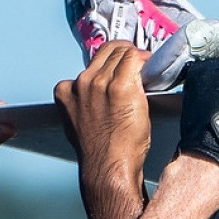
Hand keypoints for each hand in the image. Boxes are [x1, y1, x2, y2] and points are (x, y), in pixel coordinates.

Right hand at [57, 42, 151, 180]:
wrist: (108, 167)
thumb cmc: (101, 151)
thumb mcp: (81, 120)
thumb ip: (86, 101)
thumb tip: (102, 94)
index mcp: (67, 90)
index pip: (92, 62)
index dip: (111, 61)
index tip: (123, 64)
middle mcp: (81, 82)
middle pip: (107, 51)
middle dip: (125, 54)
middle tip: (140, 61)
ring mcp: (99, 83)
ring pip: (121, 53)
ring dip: (136, 57)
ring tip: (147, 65)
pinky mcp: (120, 87)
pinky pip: (134, 59)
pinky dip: (144, 60)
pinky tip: (151, 65)